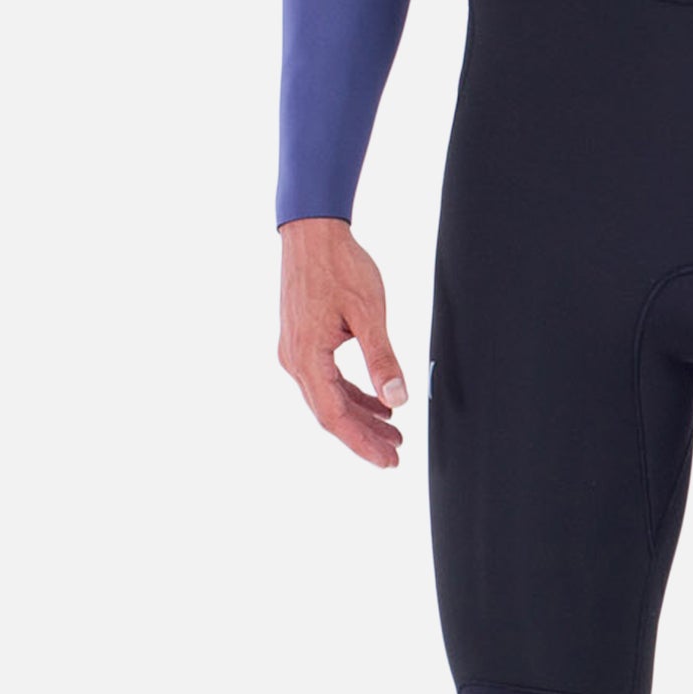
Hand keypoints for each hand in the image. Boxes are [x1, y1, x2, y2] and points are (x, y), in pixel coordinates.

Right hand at [278, 215, 412, 467]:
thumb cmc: (339, 266)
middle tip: (395, 455)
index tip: (388, 460)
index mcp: (307, 357)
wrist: (312, 233)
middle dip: (364, 436)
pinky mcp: (302, 342)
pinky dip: (352, 394)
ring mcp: (295, 352)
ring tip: (392, 433)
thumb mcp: (368, 313)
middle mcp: (295, 360)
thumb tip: (397, 399)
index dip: (362, 442)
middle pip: (330, 413)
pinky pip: (326, 380)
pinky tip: (377, 401)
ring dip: (360, 417)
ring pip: (329, 398)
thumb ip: (382, 359)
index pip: (335, 415)